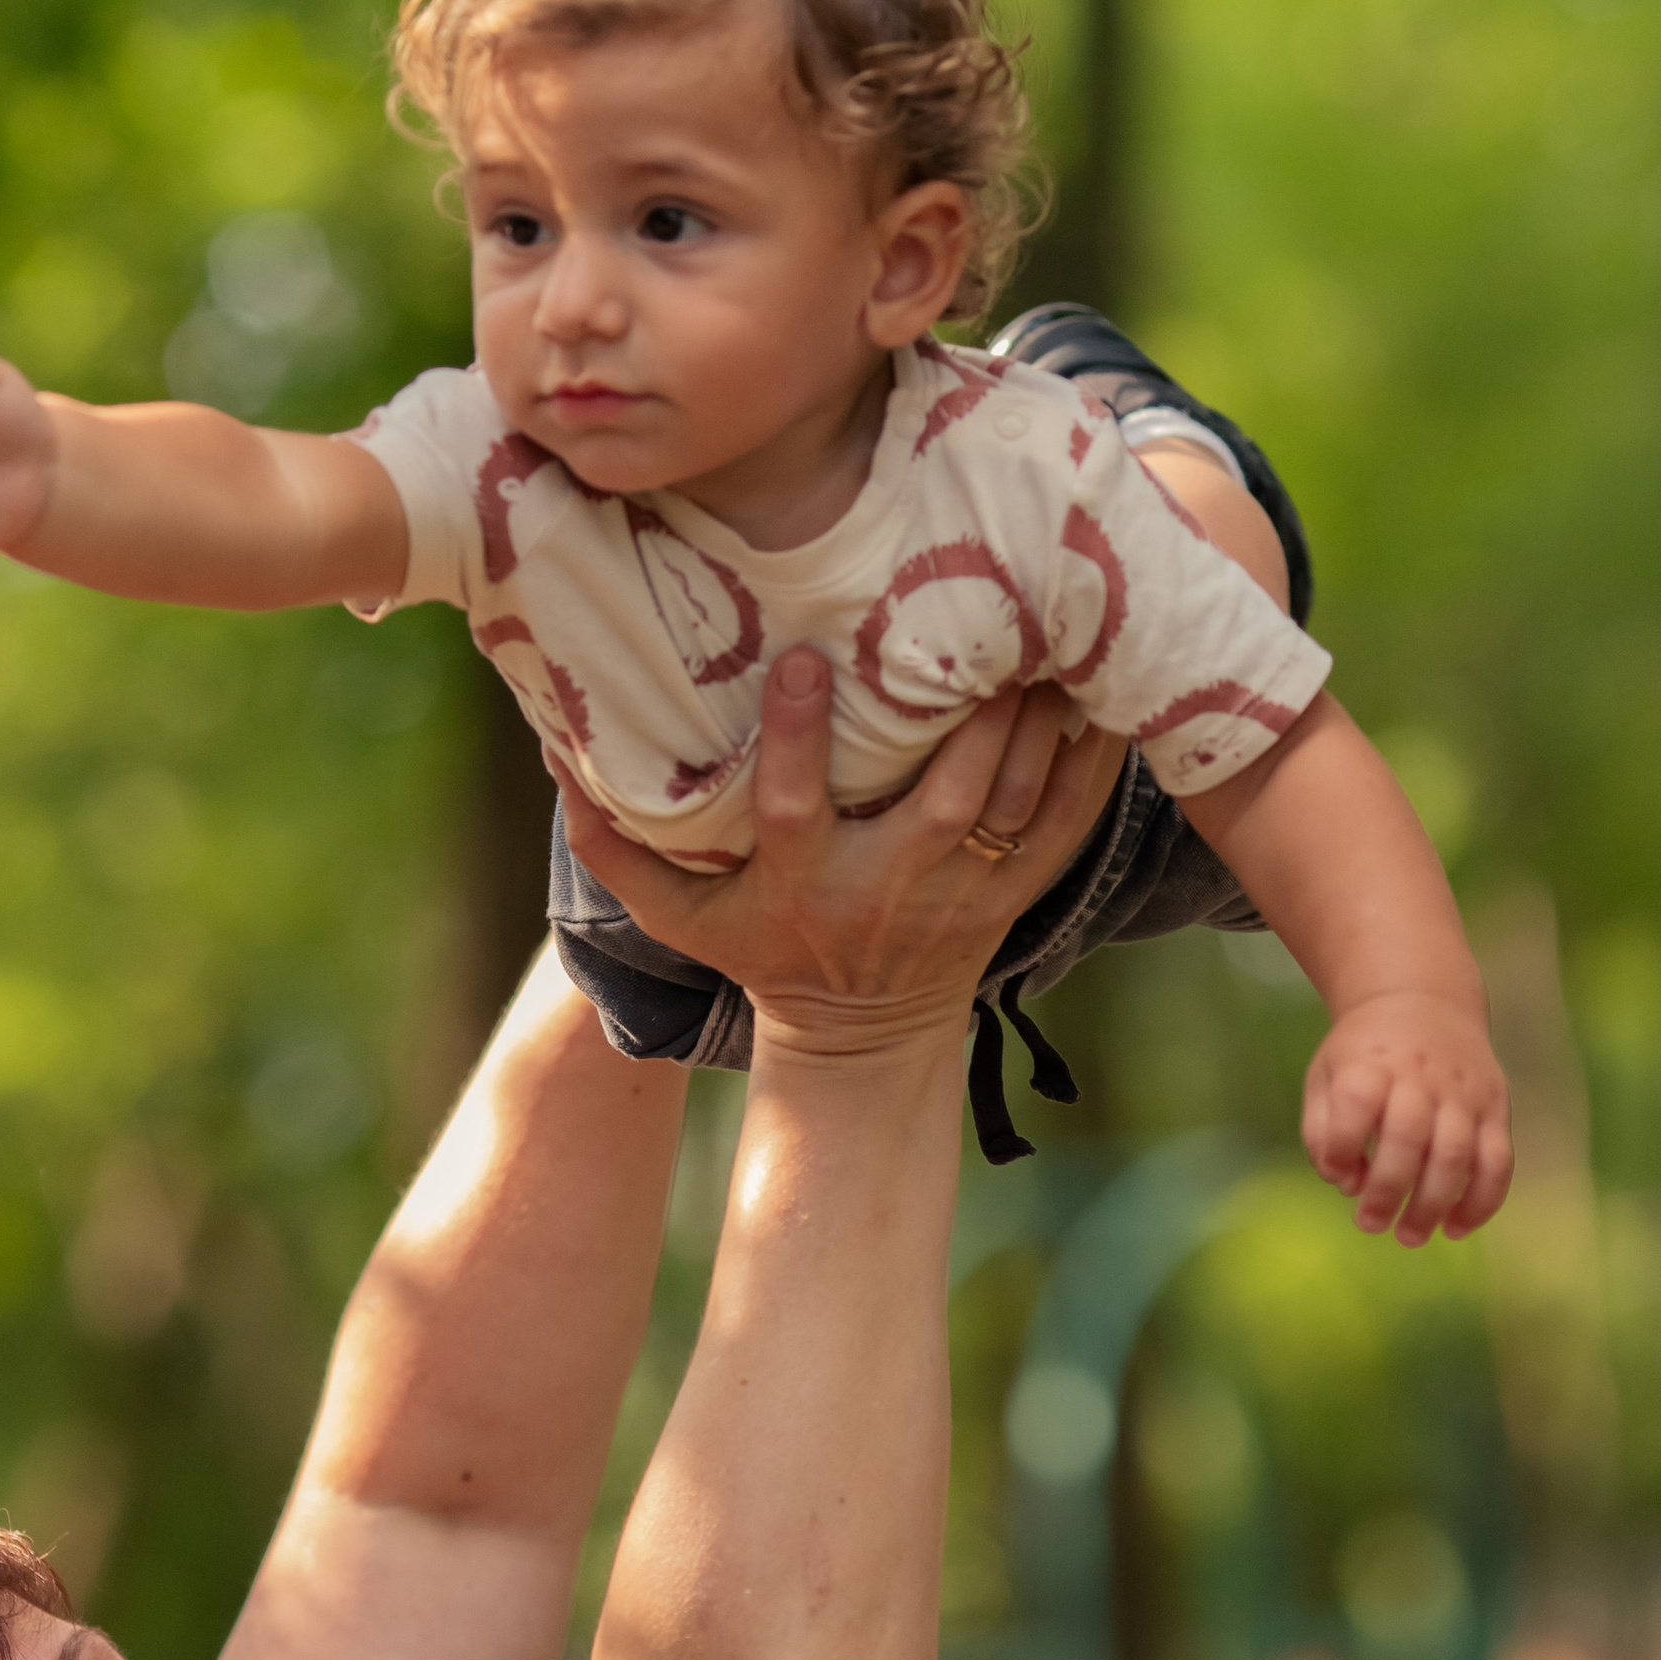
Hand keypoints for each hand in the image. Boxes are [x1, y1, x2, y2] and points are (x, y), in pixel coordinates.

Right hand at [554, 652, 1114, 1057]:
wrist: (860, 1037)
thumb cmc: (761, 952)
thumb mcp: (676, 916)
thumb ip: (614, 844)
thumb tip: (551, 751)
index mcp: (804, 886)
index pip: (795, 810)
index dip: (798, 741)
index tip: (803, 663)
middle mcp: (889, 888)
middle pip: (944, 803)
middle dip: (970, 720)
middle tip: (987, 622)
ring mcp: (962, 894)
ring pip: (1015, 805)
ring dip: (1041, 726)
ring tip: (1059, 634)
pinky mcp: (1014, 894)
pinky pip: (1065, 825)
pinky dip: (1092, 764)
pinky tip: (1109, 694)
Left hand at [1303, 988, 1512, 1245]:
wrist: (1424, 1001)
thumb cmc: (1365, 1054)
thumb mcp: (1326, 1075)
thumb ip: (1323, 1131)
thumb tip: (1347, 1184)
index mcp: (1370, 1062)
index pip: (1354, 1102)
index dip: (1340, 1145)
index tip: (1336, 1172)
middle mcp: (1420, 1075)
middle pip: (1409, 1138)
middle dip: (1388, 1190)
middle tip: (1371, 1225)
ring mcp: (1463, 1092)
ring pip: (1456, 1155)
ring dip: (1434, 1204)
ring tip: (1410, 1237)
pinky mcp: (1495, 1107)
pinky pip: (1498, 1161)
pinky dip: (1482, 1200)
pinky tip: (1458, 1228)